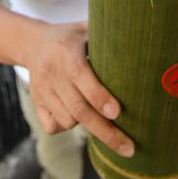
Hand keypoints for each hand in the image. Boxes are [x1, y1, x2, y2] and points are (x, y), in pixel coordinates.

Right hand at [23, 22, 135, 157]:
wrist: (32, 43)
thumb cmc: (71, 38)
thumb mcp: (87, 29)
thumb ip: (110, 36)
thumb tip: (145, 43)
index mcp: (66, 51)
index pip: (80, 76)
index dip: (99, 96)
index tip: (117, 113)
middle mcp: (51, 72)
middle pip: (78, 109)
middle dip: (105, 132)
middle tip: (129, 148)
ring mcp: (41, 90)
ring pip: (68, 121)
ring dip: (88, 126)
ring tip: (104, 122)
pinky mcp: (36, 103)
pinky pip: (52, 127)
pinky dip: (67, 128)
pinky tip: (77, 118)